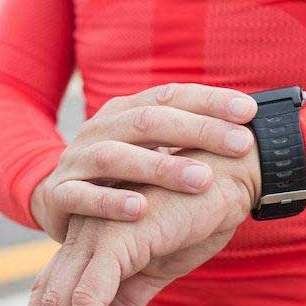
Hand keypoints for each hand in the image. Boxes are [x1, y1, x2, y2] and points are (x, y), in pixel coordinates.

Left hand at [2, 148, 260, 305]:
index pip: (55, 287)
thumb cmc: (202, 213)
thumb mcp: (161, 267)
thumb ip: (128, 299)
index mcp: (97, 239)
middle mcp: (87, 234)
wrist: (232, 175)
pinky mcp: (115, 238)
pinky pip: (89, 297)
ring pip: (64, 304)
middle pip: (51, 299)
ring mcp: (97, 233)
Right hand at [31, 83, 257, 241]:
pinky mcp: (58, 195)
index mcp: (126, 112)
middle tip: (240, 144)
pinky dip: (110, 202)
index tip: (250, 112)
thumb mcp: (151, 150)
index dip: (210, 101)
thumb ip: (189, 138)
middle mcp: (101, 129)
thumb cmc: (121, 178)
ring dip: (162, 168)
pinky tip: (140, 210)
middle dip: (199, 130)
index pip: (171, 96)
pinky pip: (82, 197)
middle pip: (150, 121)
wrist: (55, 200)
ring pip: (117, 156)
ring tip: (202, 179)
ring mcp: (76, 160)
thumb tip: (250, 129)